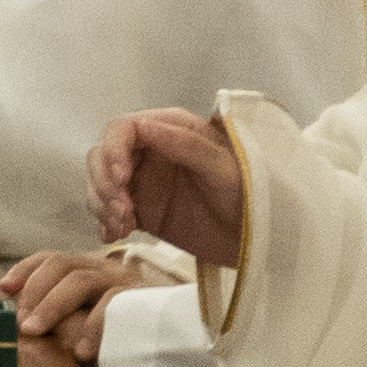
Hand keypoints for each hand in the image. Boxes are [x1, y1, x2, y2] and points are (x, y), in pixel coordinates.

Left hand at [0, 251, 172, 348]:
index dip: (26, 268)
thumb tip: (18, 318)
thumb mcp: (86, 321)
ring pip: (81, 281)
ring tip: (36, 330)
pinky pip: (113, 306)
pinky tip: (79, 351)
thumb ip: (60, 314)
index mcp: (90, 271)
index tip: (4, 288)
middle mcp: (106, 270)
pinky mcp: (143, 302)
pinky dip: (92, 327)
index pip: (53, 257)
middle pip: (62, 264)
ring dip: (52, 306)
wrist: (176, 345)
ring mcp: (125, 283)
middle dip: (35, 291)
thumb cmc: (121, 336)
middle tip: (20, 322)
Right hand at [84, 108, 245, 266]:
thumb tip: (143, 125)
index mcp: (170, 130)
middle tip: (123, 211)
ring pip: (100, 184)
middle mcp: (150, 152)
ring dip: (102, 203)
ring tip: (123, 226)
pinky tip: (114, 235)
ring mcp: (144, 183)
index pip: (122, 129)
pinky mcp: (142, 212)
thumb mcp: (224, 168)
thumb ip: (185, 145)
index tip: (120, 179)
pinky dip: (104, 222)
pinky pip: (108, 212)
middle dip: (104, 182)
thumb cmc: (253, 195)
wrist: (266, 241)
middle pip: (102, 156)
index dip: (112, 150)